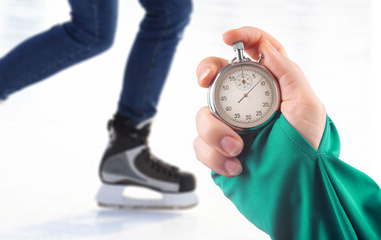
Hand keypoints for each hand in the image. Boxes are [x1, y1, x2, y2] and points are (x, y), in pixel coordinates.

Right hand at [193, 26, 325, 176]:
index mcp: (268, 86)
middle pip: (215, 74)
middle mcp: (244, 102)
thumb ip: (288, 74)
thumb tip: (265, 49)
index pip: (253, 51)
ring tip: (237, 148)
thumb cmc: (306, 148)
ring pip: (202, 114)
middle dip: (205, 72)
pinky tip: (235, 165)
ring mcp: (228, 125)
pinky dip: (215, 156)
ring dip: (215, 131)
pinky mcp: (217, 148)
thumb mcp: (307, 107)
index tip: (228, 38)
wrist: (294, 189)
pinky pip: (200, 145)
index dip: (241, 37)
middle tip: (205, 81)